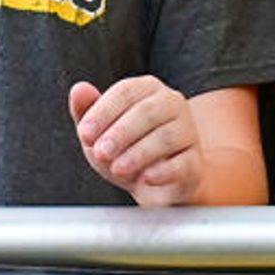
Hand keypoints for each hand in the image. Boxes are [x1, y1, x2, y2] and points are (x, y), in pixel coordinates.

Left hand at [71, 75, 206, 205]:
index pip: (126, 91)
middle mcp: (172, 104)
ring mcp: (188, 132)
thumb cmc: (126, 150)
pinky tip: (147, 177)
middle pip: (148, 111)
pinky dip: (164, 171)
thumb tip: (79, 89)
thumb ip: (87, 111)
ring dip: (137, 154)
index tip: (84, 134)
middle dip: (120, 133)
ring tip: (117, 168)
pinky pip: (183, 163)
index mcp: (148, 89)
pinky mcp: (195, 162)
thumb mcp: (101, 132)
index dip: (103, 112)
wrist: (158, 185)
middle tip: (100, 152)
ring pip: (166, 137)